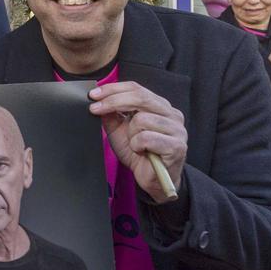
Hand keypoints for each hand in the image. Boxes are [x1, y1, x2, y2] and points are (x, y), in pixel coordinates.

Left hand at [88, 82, 186, 203]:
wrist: (152, 181)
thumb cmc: (139, 155)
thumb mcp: (119, 132)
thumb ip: (112, 115)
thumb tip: (99, 99)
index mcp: (160, 106)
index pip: (137, 88)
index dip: (113, 89)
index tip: (93, 95)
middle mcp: (172, 114)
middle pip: (140, 97)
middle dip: (113, 101)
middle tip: (95, 108)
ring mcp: (177, 129)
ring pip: (141, 119)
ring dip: (130, 134)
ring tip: (135, 145)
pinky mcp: (176, 146)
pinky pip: (146, 138)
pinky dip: (137, 146)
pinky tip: (142, 152)